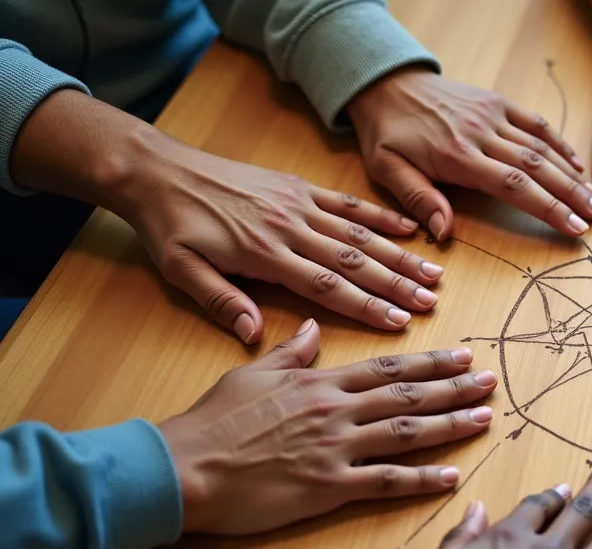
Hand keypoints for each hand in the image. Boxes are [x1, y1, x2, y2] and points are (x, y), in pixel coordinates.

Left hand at [120, 139, 442, 342]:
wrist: (158, 170)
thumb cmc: (169, 226)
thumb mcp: (181, 270)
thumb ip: (221, 301)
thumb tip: (254, 335)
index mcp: (265, 254)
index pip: (327, 286)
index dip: (367, 307)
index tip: (399, 323)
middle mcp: (290, 227)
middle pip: (355, 261)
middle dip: (397, 284)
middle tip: (432, 302)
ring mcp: (299, 204)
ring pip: (360, 234)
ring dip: (400, 254)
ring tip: (433, 272)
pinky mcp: (298, 187)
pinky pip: (348, 203)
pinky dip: (381, 217)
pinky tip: (410, 228)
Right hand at [158, 321, 497, 533]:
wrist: (183, 468)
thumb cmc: (211, 422)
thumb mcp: (251, 374)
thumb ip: (290, 353)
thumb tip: (312, 328)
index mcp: (320, 381)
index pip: (387, 367)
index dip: (430, 362)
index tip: (463, 355)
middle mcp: (336, 410)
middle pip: (408, 394)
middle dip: (454, 386)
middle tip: (491, 381)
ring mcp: (335, 448)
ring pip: (406, 431)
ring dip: (450, 424)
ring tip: (485, 418)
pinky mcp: (328, 487)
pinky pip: (385, 482)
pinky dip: (422, 479)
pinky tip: (452, 475)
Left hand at [347, 68, 591, 238]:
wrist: (387, 84)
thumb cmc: (387, 132)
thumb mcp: (387, 169)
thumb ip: (418, 199)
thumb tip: (444, 233)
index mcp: (457, 156)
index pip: (513, 185)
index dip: (547, 208)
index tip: (573, 227)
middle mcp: (482, 133)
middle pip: (537, 167)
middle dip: (571, 195)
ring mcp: (493, 115)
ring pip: (542, 147)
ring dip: (571, 175)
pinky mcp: (498, 102)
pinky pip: (536, 123)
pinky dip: (559, 144)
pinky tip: (578, 165)